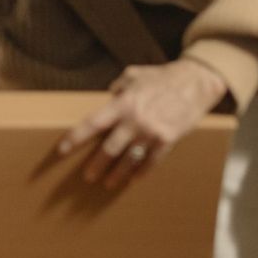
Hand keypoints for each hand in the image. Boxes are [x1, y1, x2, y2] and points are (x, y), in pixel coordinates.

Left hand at [57, 59, 226, 190]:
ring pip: (128, 159)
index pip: (92, 124)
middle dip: (96, 164)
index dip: (75, 138)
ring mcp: (151, 132)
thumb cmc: (162, 77)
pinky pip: (151, 161)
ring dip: (117, 173)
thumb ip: (118, 87)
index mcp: (123, 104)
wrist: (196, 82)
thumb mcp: (134, 75)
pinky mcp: (167, 139)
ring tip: (108, 182)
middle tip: (87, 176)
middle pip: (109, 149)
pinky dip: (142, 171)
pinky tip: (134, 179)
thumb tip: (108, 95)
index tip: (61, 150)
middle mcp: (134, 120)